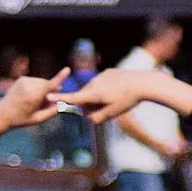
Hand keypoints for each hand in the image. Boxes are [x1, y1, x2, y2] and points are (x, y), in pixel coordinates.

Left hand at [0, 71, 69, 145]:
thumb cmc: (21, 119)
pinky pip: (36, 81)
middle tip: (43, 104)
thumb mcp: (38, 119)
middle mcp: (28, 86)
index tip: (67, 69)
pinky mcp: (21, 79)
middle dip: (50, 92)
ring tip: (35, 101)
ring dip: (43, 89)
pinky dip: (37, 87)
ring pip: (42, 82)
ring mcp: (24, 81)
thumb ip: (52, 111)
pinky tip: (30, 96)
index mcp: (33, 97)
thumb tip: (63, 102)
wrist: (2, 115)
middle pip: (48, 85)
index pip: (50, 85)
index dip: (60, 77)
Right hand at [62, 66, 176, 124]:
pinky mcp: (108, 72)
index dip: (59, 98)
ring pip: (93, 90)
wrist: (144, 83)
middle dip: (89, 105)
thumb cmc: (127, 100)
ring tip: (116, 98)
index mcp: (94, 94)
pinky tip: (119, 90)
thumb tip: (88, 116)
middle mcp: (95, 83)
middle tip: (105, 110)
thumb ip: (96, 118)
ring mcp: (101, 76)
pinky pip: (101, 83)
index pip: (74, 97)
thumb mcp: (111, 115)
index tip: (47, 96)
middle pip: (84, 97)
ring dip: (98, 97)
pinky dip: (105, 89)